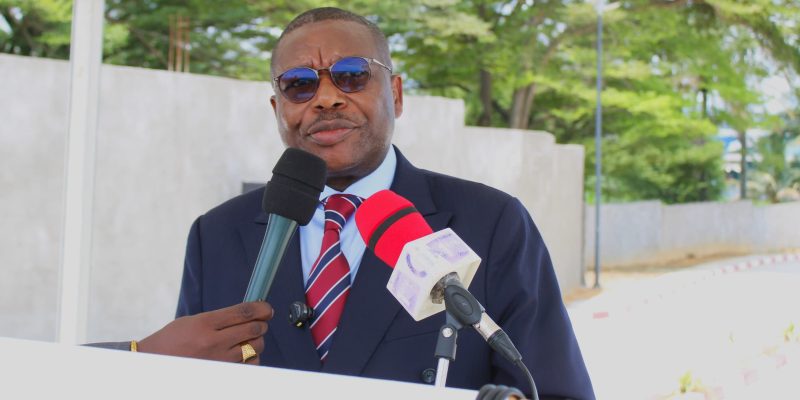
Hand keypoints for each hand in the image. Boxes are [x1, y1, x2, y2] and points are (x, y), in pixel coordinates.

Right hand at [137, 301, 272, 364]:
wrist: (156, 363)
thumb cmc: (173, 340)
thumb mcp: (193, 321)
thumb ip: (220, 318)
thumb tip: (249, 314)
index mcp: (204, 323)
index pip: (242, 312)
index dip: (261, 309)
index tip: (267, 308)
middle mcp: (213, 342)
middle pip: (254, 329)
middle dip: (262, 324)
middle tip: (261, 322)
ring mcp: (219, 360)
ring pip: (255, 347)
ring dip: (258, 341)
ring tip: (249, 338)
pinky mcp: (222, 373)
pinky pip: (250, 365)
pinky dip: (252, 358)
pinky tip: (244, 354)